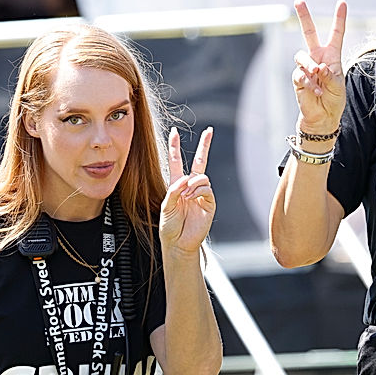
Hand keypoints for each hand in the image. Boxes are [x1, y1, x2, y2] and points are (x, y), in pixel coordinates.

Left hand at [160, 126, 215, 253]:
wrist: (179, 243)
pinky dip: (198, 191)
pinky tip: (191, 198)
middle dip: (205, 145)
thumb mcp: (165, 206)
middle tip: (209, 131)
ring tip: (186, 195)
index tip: (174, 131)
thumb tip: (187, 179)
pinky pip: (206, 189)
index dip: (174, 146)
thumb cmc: (169, 226)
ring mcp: (201, 194)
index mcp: (177, 185)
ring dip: (193, 183)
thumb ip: (174, 190)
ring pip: (201, 177)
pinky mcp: (209, 203)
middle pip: (199, 161)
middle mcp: (190, 187)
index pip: (176, 161)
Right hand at [292, 0, 346, 133]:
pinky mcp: (298, 78)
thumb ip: (330, 75)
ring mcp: (306, 67)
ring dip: (309, 64)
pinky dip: (308, 82)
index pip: (336, 34)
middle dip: (304, 17)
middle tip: (298, 1)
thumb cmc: (334, 100)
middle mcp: (318, 57)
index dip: (339, 19)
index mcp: (332, 56)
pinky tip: (315, 91)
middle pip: (309, 33)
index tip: (341, 3)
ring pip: (301, 55)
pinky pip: (299, 74)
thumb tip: (318, 68)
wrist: (322, 117)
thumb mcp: (338, 87)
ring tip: (316, 74)